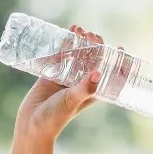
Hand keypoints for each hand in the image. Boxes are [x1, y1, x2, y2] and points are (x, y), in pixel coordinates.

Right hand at [14, 25, 121, 140]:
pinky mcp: (52, 74)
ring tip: (78, 29)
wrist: (32, 124)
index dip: (117, 61)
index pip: (109, 74)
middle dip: (95, 45)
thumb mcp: (72, 101)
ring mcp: (67, 77)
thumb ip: (84, 88)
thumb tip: (98, 72)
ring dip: (79, 42)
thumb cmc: (55, 117)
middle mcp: (81, 83)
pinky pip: (60, 55)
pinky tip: (66, 32)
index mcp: (92, 91)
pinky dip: (64, 44)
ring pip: (77, 55)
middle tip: (92, 35)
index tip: (120, 47)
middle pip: (93, 59)